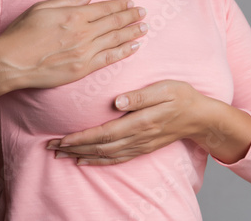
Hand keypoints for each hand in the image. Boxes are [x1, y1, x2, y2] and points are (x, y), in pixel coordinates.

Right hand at [0, 0, 147, 89]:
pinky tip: (134, 47)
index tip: (131, 3)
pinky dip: (123, 52)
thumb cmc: (22, 33)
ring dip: (132, 32)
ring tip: (144, 27)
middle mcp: (83, 32)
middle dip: (131, 16)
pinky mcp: (82, 69)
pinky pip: (109, 59)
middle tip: (144, 13)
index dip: (120, 5)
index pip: (104, 8)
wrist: (11, 61)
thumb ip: (69, 0)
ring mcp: (84, 52)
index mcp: (74, 15)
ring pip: (115, 40)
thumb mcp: (42, 7)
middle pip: (114, 22)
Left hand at [46, 80, 208, 164]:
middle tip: (50, 147)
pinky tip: (85, 161)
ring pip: (105, 155)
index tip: (60, 139)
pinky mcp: (142, 148)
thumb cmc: (182, 97)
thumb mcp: (166, 89)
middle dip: (73, 148)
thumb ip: (141, 96)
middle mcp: (137, 138)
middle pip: (99, 147)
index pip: (103, 133)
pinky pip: (116, 159)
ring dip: (81, 155)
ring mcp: (140, 145)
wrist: (200, 117)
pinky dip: (97, 162)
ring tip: (60, 155)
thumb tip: (116, 102)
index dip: (80, 138)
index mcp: (140, 122)